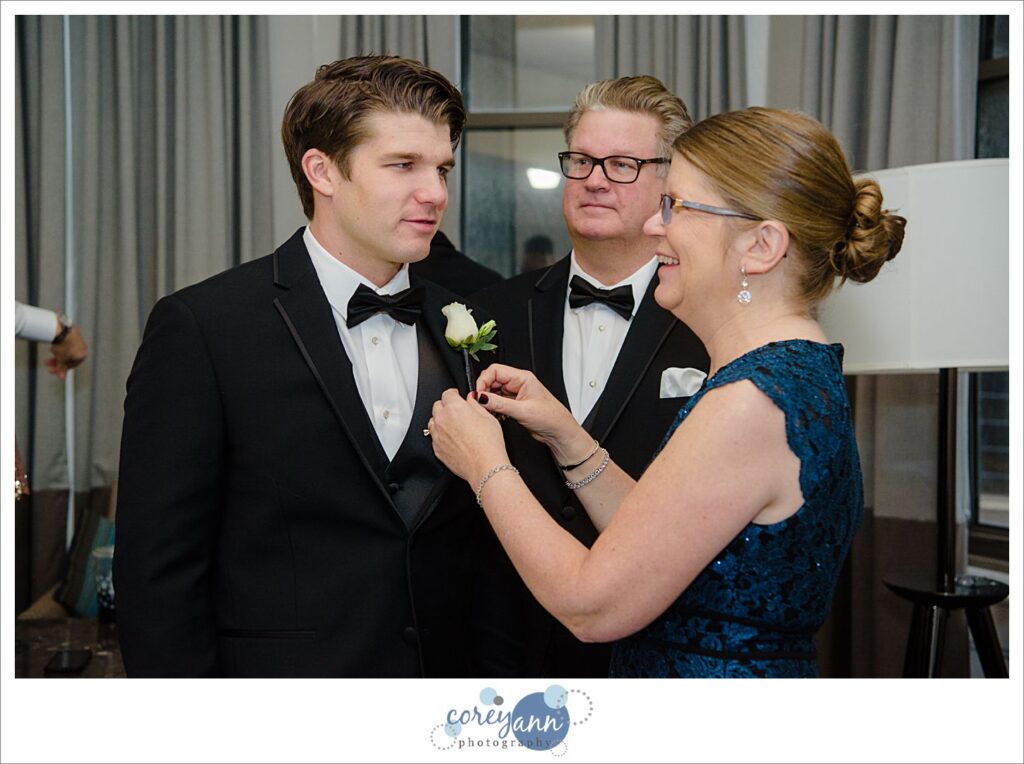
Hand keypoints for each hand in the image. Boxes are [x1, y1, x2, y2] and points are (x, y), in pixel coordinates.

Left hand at [46, 325, 87, 378]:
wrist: (62, 331)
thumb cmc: (64, 345)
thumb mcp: (61, 360)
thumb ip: (61, 369)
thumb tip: (62, 376)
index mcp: (82, 356)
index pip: (71, 365)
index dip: (62, 369)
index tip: (55, 370)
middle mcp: (83, 349)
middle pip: (68, 358)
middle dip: (57, 361)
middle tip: (48, 363)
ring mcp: (79, 341)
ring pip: (67, 351)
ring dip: (57, 354)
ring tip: (50, 352)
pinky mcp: (74, 335)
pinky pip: (67, 343)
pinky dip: (61, 346)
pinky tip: (54, 346)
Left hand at [430, 388, 508, 484]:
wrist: (485, 467)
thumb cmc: (489, 444)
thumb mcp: (488, 417)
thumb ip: (475, 404)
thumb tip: (471, 399)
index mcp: (454, 408)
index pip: (447, 393)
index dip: (454, 394)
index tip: (458, 397)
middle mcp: (442, 420)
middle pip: (437, 406)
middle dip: (446, 406)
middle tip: (458, 412)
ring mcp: (437, 435)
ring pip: (433, 421)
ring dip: (441, 420)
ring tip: (455, 427)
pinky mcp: (437, 449)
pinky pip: (434, 437)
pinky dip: (441, 435)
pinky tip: (454, 439)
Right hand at [474, 364, 592, 465]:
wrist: (559, 431)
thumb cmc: (550, 417)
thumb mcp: (522, 410)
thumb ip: (499, 403)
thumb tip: (480, 397)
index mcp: (522, 377)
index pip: (495, 370)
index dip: (483, 381)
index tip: (478, 395)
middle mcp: (518, 383)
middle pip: (492, 380)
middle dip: (484, 391)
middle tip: (480, 404)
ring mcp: (515, 393)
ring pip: (493, 391)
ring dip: (488, 401)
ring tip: (488, 411)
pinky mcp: (513, 403)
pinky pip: (497, 401)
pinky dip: (492, 407)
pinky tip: (494, 415)